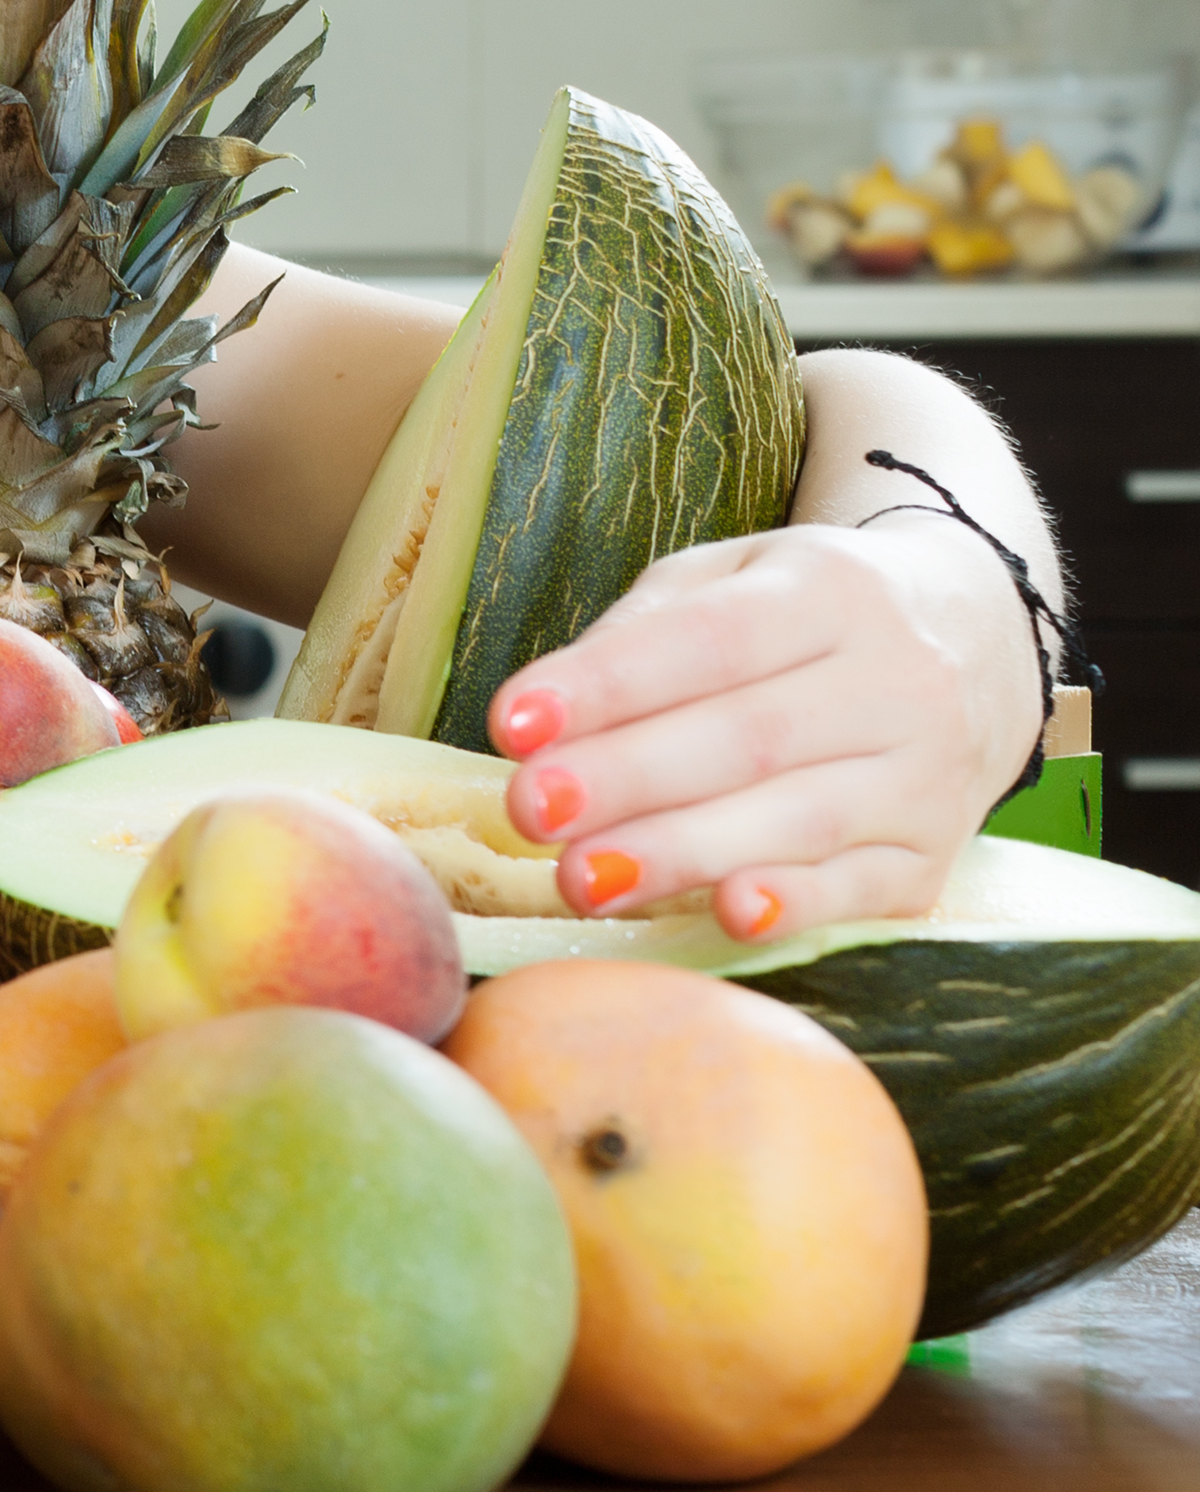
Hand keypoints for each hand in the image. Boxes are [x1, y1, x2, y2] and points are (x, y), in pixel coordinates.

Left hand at [484, 518, 1044, 940]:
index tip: (513, 722)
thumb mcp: (731, 578)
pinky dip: (800, 904)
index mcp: (831, 590)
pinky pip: (866, 887)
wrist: (979, 640)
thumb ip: (641, 632)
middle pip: (750, 736)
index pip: (708, 639)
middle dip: (628, 778)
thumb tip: (546, 713)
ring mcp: (926, 773)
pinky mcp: (935, 853)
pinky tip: (729, 913)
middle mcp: (898, 680)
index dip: (609, 684)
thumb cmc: (803, 614)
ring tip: (581, 877)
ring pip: (801, 818)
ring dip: (683, 853)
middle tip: (529, 809)